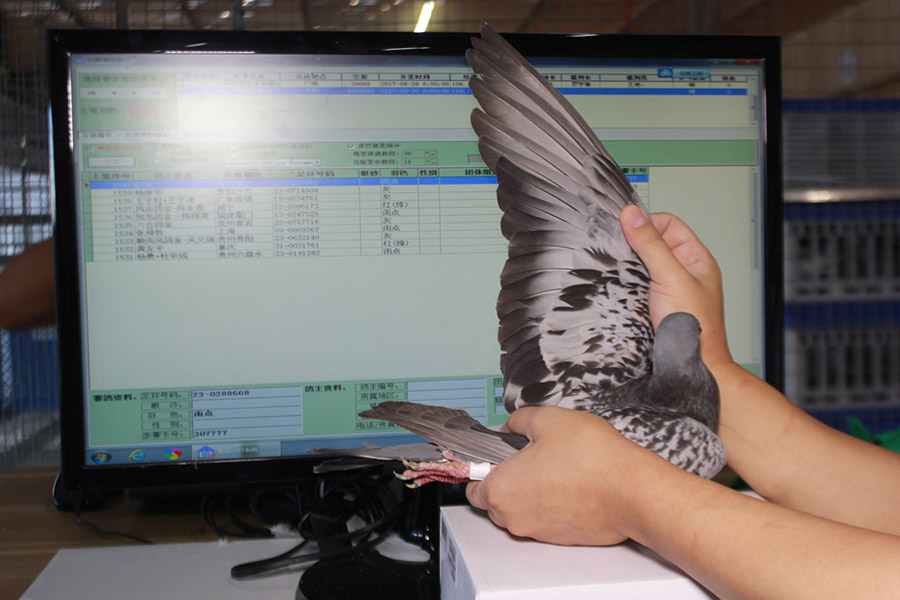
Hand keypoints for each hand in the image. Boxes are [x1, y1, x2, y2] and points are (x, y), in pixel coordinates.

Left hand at [466, 406, 655, 545]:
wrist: (632, 490)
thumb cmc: (592, 458)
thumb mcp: (548, 419)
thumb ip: (519, 421)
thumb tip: (511, 426)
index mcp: (502, 489)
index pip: (472, 488)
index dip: (482, 469)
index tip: (494, 457)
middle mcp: (515, 517)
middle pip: (495, 501)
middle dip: (508, 480)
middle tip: (530, 457)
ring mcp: (538, 531)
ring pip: (522, 511)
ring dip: (531, 493)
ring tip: (556, 468)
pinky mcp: (561, 538)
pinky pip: (545, 520)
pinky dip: (552, 505)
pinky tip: (571, 483)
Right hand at [619, 206, 731, 367]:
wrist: (693, 367)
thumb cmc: (696, 326)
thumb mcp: (671, 277)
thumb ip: (651, 245)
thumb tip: (632, 214)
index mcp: (695, 258)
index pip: (668, 224)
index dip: (646, 223)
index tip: (624, 227)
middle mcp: (680, 271)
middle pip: (650, 244)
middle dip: (632, 246)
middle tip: (616, 249)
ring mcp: (665, 289)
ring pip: (639, 266)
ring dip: (625, 268)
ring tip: (615, 271)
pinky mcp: (651, 306)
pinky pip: (632, 287)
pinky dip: (622, 287)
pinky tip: (616, 290)